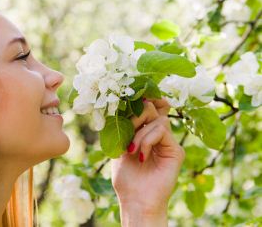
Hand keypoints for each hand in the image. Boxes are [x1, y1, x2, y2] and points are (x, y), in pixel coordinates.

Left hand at [110, 98, 184, 224]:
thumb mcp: (120, 146)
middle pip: (152, 108)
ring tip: (132, 151)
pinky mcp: (176, 151)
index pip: (148, 108)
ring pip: (156, 119)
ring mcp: (168, 142)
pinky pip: (161, 130)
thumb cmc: (126, 177)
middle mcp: (158, 135)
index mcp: (144, 132)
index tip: (134, 97)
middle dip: (137, 115)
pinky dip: (147, 140)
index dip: (143, 99)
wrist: (135, 199)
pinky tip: (141, 156)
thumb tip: (128, 104)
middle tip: (127, 132)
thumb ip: (125, 127)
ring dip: (139, 134)